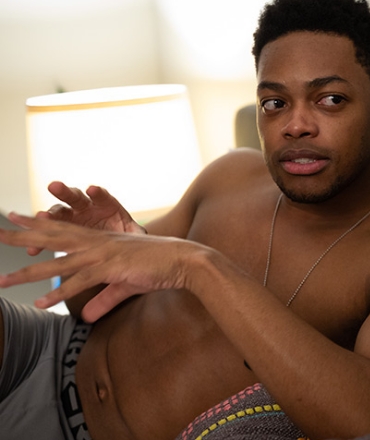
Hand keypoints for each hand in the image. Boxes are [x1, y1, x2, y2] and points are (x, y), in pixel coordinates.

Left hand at [0, 213, 205, 322]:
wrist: (184, 260)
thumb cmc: (159, 267)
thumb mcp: (126, 285)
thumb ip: (103, 299)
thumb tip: (85, 316)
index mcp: (101, 241)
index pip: (63, 230)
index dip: (38, 226)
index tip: (15, 219)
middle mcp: (98, 243)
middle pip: (53, 238)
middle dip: (22, 237)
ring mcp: (103, 253)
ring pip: (58, 262)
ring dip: (29, 273)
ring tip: (2, 280)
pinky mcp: (112, 267)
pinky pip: (80, 281)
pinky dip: (59, 292)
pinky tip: (41, 301)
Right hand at [27, 181, 144, 255]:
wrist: (114, 247)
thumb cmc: (124, 236)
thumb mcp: (133, 235)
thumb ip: (136, 233)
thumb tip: (142, 233)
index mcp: (106, 205)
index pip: (102, 196)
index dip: (97, 193)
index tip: (93, 189)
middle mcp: (86, 208)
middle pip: (74, 196)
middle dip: (64, 191)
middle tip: (54, 186)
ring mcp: (71, 218)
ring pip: (57, 212)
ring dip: (48, 215)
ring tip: (42, 218)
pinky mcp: (61, 232)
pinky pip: (48, 235)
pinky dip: (40, 242)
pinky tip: (34, 249)